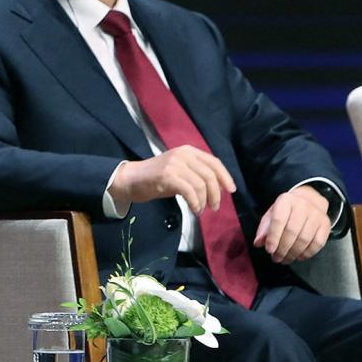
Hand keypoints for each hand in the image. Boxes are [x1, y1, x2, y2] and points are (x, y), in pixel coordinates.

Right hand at [107, 145, 235, 212]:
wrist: (130, 180)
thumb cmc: (155, 178)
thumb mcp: (179, 171)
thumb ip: (196, 174)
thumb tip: (217, 188)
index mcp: (188, 151)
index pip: (214, 162)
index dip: (225, 177)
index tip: (231, 191)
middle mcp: (183, 154)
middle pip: (210, 175)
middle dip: (216, 194)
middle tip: (214, 207)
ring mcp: (175, 164)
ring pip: (201, 184)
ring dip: (204, 201)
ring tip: (201, 210)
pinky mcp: (167, 176)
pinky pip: (189, 191)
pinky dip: (195, 203)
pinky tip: (194, 209)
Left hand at [254, 184, 331, 264]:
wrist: (308, 201)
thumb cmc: (286, 211)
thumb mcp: (271, 215)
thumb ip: (264, 229)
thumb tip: (258, 243)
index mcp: (286, 201)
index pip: (278, 220)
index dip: (273, 237)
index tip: (269, 250)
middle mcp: (303, 206)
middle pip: (292, 231)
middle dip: (282, 249)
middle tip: (276, 258)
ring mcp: (316, 215)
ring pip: (305, 239)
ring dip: (293, 253)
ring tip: (285, 259)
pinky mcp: (325, 224)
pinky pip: (317, 243)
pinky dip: (307, 253)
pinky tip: (299, 257)